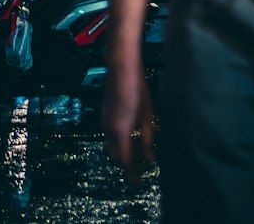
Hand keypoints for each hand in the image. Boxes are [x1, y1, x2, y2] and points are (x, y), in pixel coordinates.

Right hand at [102, 60, 154, 183]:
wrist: (122, 70)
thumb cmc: (138, 92)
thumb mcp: (147, 118)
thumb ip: (148, 140)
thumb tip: (150, 160)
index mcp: (120, 133)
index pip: (124, 162)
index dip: (132, 174)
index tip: (139, 183)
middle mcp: (108, 130)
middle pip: (116, 157)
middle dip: (127, 165)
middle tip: (142, 168)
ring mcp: (104, 122)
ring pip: (111, 147)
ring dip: (123, 154)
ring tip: (138, 154)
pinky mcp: (104, 115)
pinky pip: (109, 136)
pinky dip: (119, 143)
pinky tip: (131, 138)